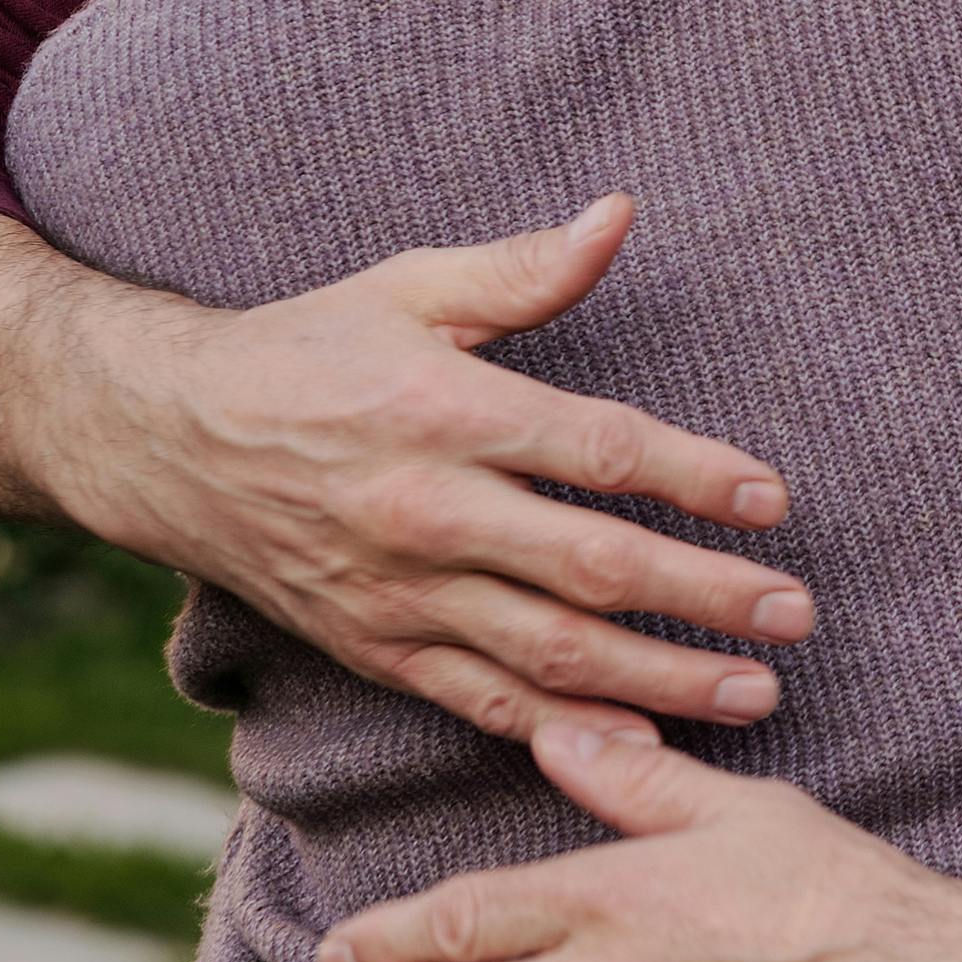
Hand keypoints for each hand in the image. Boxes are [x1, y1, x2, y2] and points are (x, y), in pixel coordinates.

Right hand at [0, 198, 811, 752]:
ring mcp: (399, 593)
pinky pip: (482, 702)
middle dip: (705, 596)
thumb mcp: (409, 289)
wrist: (163, 440)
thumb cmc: (307, 350)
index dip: (697, 478)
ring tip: (757, 693)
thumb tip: (621, 214)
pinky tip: (643, 747)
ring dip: (662, 679)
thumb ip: (523, 270)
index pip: (601, 450)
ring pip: (551, 652)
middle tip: (797, 614)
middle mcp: (426, 512)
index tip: (775, 502)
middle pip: (592, 565)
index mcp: (446, 413)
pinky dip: (564, 729)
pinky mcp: (376, 649)